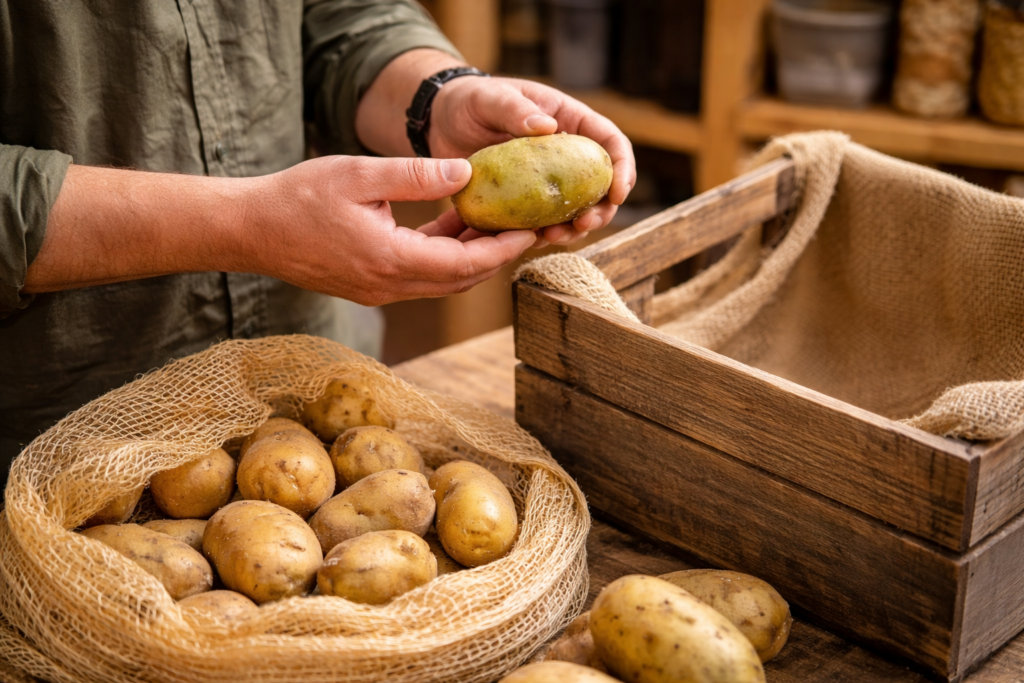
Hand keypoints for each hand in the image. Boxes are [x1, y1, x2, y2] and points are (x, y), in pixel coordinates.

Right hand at [245, 155, 535, 305]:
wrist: (250, 230)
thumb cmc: (297, 198)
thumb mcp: (358, 173)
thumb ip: (415, 175)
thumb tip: (466, 173)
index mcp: (390, 260)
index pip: (464, 265)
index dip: (502, 249)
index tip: (530, 229)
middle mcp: (389, 285)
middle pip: (460, 280)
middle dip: (496, 255)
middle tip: (525, 226)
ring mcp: (379, 290)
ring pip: (442, 281)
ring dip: (470, 256)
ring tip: (497, 221)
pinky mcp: (370, 285)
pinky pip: (420, 276)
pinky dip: (443, 255)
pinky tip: (452, 224)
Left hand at [429, 76, 635, 246]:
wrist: (440, 122)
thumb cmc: (471, 100)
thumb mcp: (491, 98)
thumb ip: (516, 109)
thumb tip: (548, 127)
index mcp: (570, 121)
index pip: (611, 143)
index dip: (623, 168)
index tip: (618, 193)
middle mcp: (566, 154)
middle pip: (601, 186)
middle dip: (601, 209)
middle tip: (584, 224)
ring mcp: (547, 180)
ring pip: (576, 210)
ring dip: (574, 229)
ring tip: (555, 236)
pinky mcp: (526, 202)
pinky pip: (544, 222)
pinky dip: (544, 235)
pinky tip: (533, 240)